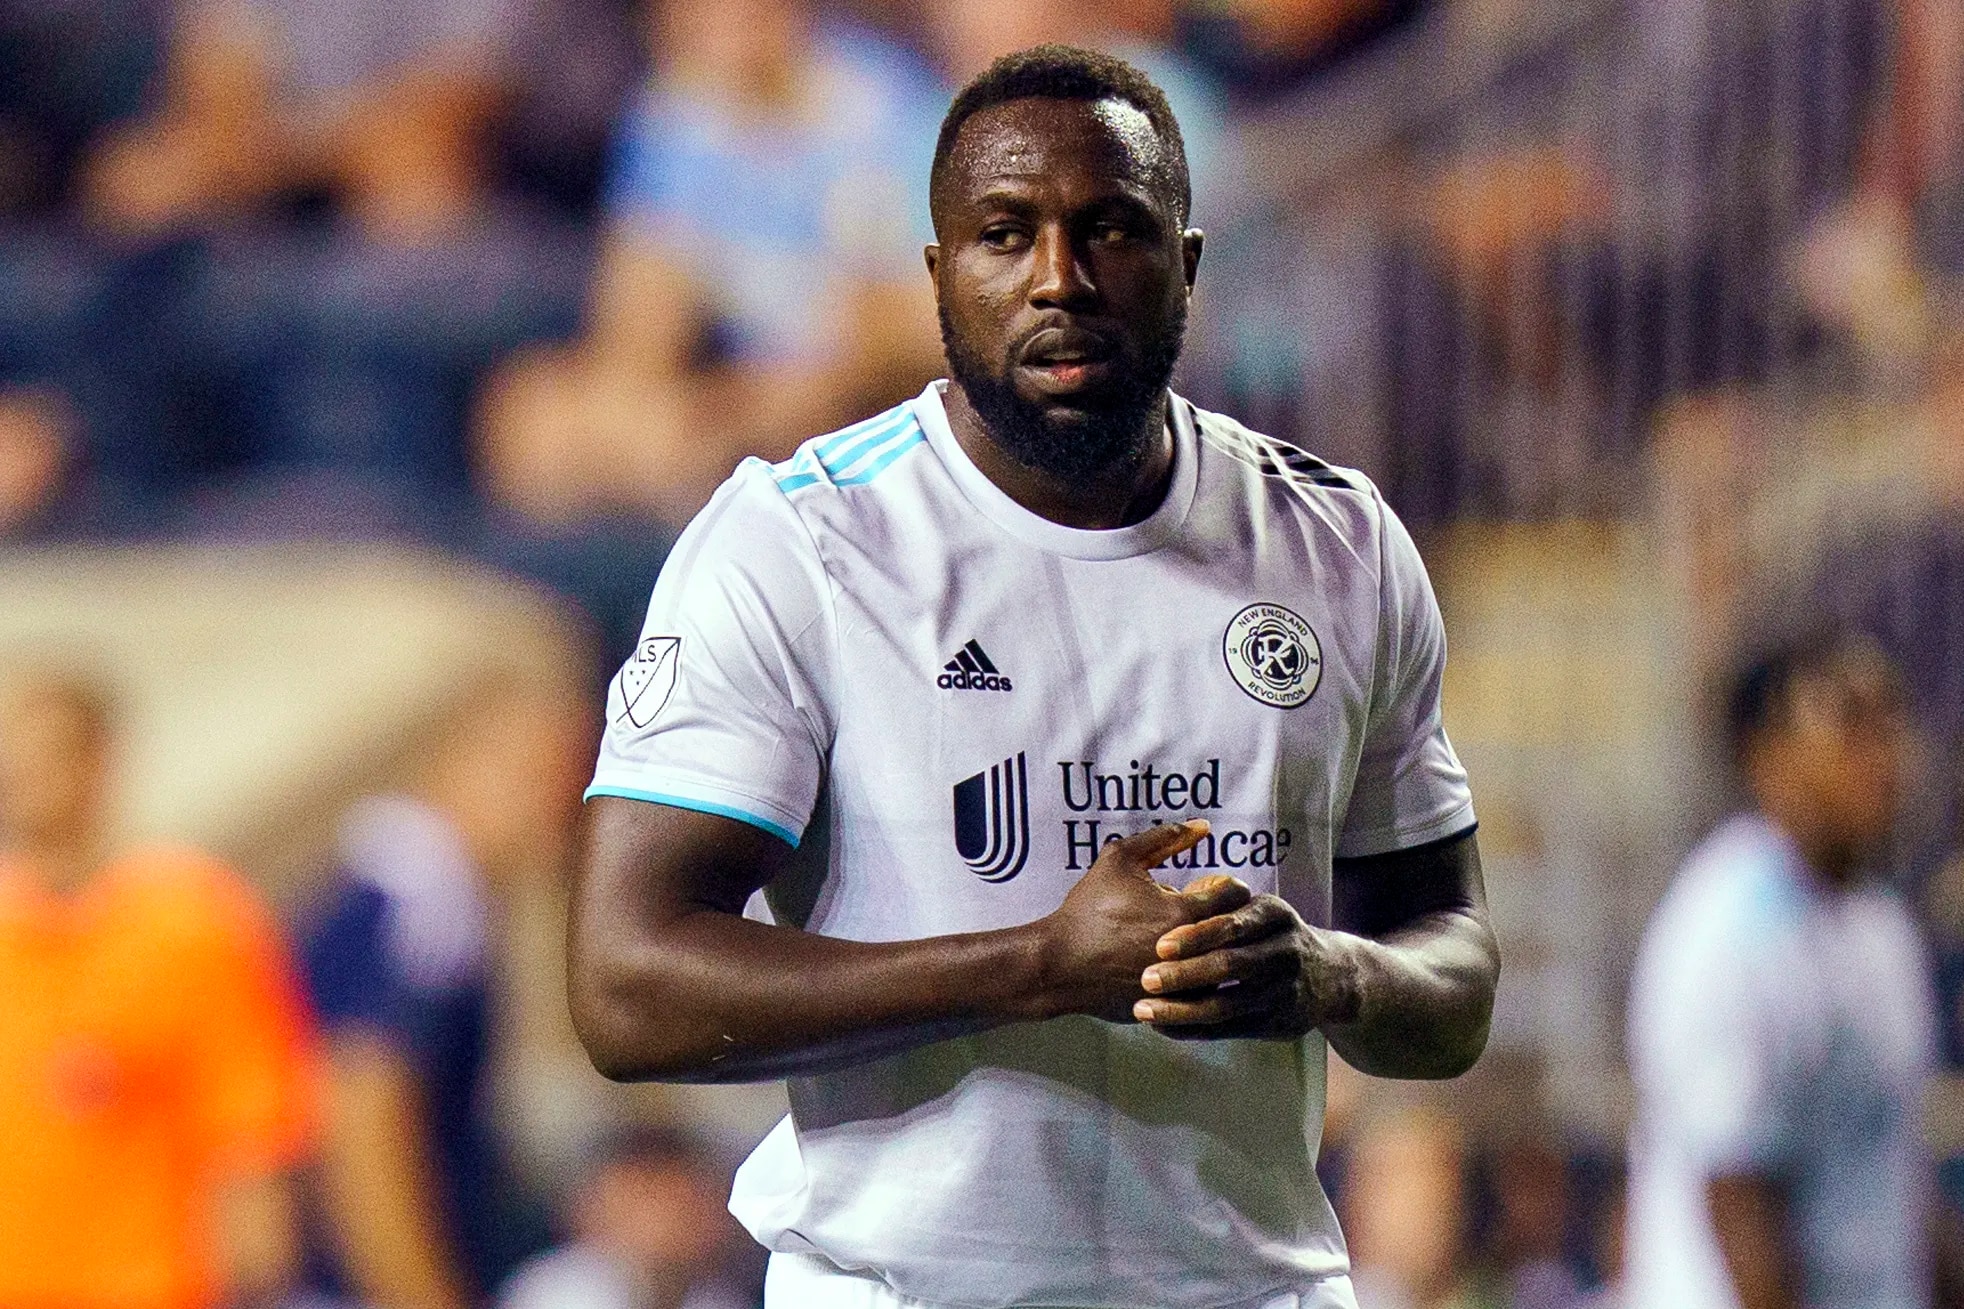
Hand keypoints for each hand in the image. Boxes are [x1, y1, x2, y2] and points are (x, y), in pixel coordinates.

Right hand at [1036, 821, 1250, 1022]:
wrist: (1059, 965)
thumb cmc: (1088, 909)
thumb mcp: (1120, 860)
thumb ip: (1164, 839)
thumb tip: (1203, 826)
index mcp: (1182, 913)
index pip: (1236, 895)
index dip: (1225, 887)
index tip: (1206, 889)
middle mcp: (1190, 953)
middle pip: (1234, 931)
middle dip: (1221, 917)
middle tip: (1196, 912)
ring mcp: (1184, 986)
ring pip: (1222, 965)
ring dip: (1211, 950)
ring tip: (1185, 941)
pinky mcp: (1173, 1009)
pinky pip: (1203, 992)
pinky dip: (1195, 978)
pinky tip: (1172, 965)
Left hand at [1133, 894, 1361, 1039]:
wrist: (1330, 976)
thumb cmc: (1270, 935)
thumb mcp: (1257, 909)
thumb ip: (1219, 904)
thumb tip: (1168, 893)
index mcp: (1275, 915)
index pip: (1234, 925)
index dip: (1196, 936)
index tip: (1160, 945)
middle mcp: (1284, 951)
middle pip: (1230, 966)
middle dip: (1185, 974)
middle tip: (1145, 978)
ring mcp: (1282, 991)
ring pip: (1226, 1005)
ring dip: (1181, 1009)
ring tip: (1142, 1009)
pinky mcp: (1277, 1024)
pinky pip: (1227, 1029)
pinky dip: (1191, 1028)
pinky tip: (1161, 1025)